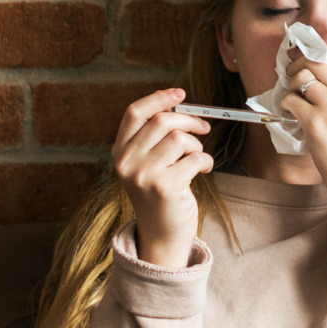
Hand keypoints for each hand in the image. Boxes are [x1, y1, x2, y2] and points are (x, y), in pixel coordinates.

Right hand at [111, 88, 213, 267]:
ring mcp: (143, 174)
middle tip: (204, 129)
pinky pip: (195, 158)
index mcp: (120, 152)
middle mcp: (127, 162)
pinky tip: (204, 170)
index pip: (134, 113)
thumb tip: (179, 105)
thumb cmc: (162, 194)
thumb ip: (155, 138)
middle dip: (189, 121)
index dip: (158, 98)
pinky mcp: (164, 186)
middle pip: (161, 121)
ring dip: (197, 145)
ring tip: (198, 158)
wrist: (162, 234)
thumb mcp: (149, 164)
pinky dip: (206, 161)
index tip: (180, 93)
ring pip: (179, 138)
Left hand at [282, 58, 326, 230]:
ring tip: (293, 98)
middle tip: (290, 74)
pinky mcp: (314, 122)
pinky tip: (290, 113)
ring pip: (301, 78)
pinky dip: (285, 104)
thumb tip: (323, 81)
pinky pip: (290, 100)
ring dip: (291, 86)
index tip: (306, 67)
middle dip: (298, 65)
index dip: (316, 61)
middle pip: (315, 62)